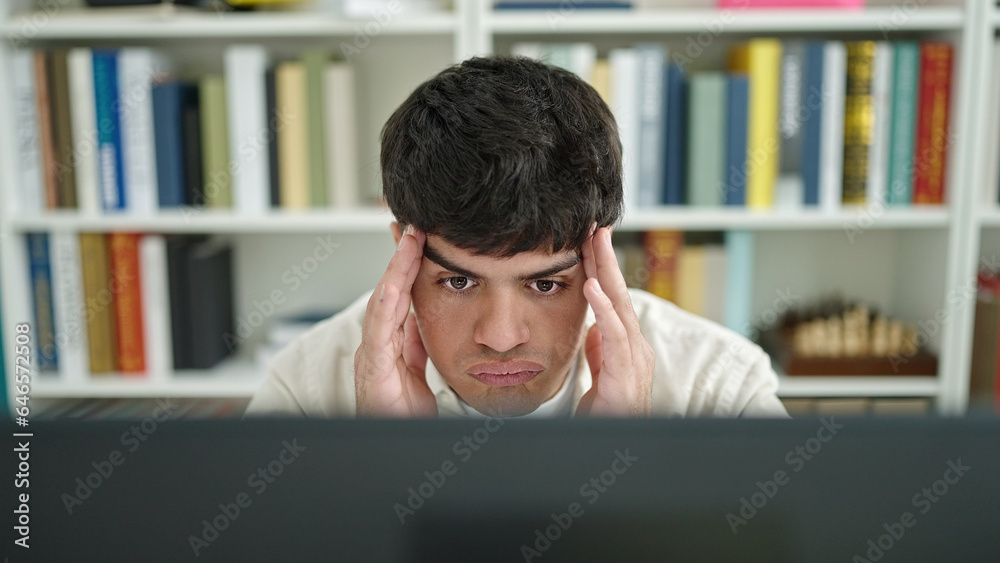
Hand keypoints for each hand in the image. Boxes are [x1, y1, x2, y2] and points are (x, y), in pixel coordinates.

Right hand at [354, 225, 437, 417]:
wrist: (394, 442)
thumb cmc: (401, 414)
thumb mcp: (416, 372)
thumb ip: (415, 345)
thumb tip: (422, 319)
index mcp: (389, 342)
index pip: (400, 294)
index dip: (407, 265)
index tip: (419, 237)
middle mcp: (376, 343)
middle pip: (389, 290)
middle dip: (400, 257)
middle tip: (414, 226)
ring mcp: (371, 353)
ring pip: (382, 302)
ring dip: (395, 270)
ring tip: (408, 242)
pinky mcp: (372, 368)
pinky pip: (378, 332)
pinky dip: (385, 305)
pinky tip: (394, 284)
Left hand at [576, 226, 654, 416]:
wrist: (611, 448)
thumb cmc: (606, 418)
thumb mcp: (600, 377)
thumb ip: (601, 352)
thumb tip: (595, 327)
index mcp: (628, 348)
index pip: (614, 298)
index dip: (603, 268)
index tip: (589, 239)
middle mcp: (636, 350)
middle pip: (620, 294)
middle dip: (607, 258)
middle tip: (595, 225)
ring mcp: (635, 363)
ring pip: (620, 307)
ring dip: (606, 272)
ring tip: (594, 243)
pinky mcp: (626, 378)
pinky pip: (615, 337)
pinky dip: (605, 309)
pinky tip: (594, 287)